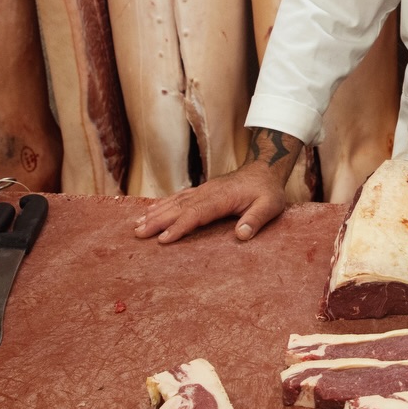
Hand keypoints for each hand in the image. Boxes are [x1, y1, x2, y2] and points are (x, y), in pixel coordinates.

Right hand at [134, 127, 301, 243]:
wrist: (265, 169)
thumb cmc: (268, 191)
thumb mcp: (270, 206)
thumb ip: (256, 220)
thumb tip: (242, 235)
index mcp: (222, 197)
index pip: (197, 213)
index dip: (179, 226)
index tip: (163, 239)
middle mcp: (208, 192)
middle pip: (179, 207)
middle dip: (158, 221)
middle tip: (138, 234)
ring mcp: (203, 190)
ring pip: (176, 202)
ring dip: (156, 213)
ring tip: (137, 225)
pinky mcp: (202, 190)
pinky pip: (179, 197)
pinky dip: (163, 204)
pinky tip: (151, 211)